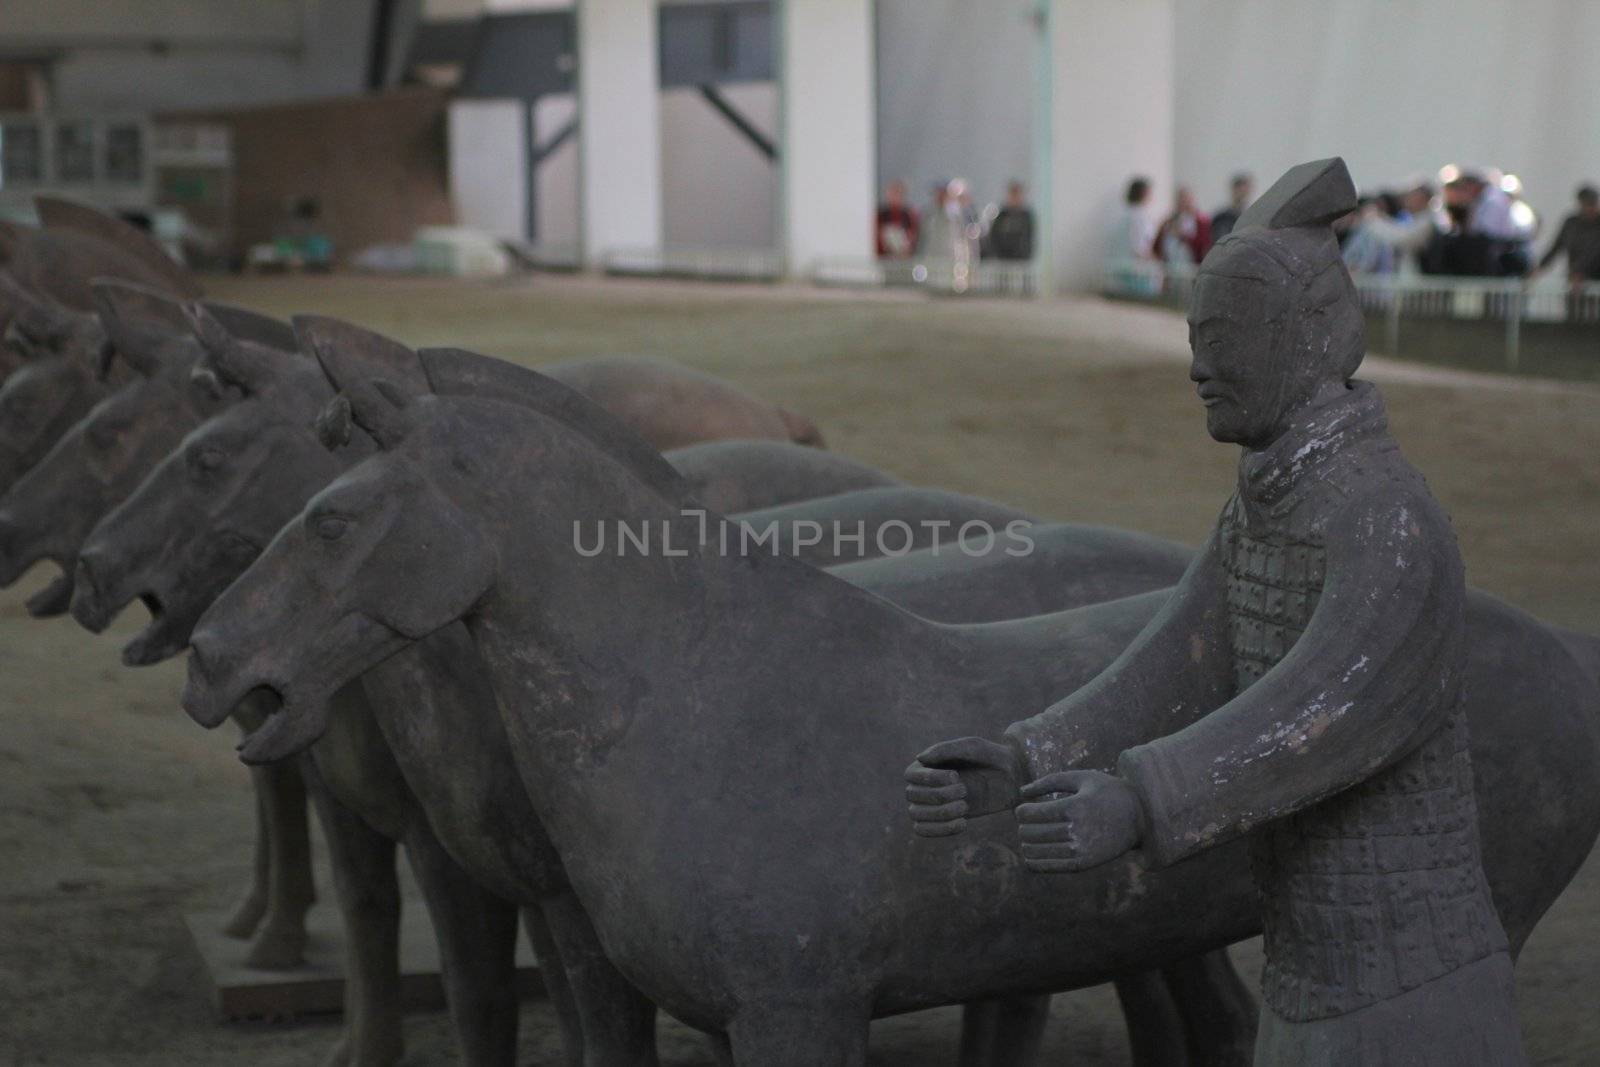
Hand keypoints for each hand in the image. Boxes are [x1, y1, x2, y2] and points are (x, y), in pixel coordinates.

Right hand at [904, 736, 1024, 837]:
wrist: (1010, 777)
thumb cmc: (989, 757)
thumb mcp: (971, 747)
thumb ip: (945, 749)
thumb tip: (919, 758)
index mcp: (926, 764)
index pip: (911, 775)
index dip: (929, 779)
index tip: (956, 776)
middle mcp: (922, 784)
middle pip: (912, 795)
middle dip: (938, 795)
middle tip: (964, 791)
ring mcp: (929, 804)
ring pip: (916, 815)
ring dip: (940, 813)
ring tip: (964, 807)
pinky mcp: (940, 821)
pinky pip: (923, 830)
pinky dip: (940, 829)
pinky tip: (963, 823)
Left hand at [1015, 770, 1142, 872]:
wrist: (1140, 817)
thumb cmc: (1107, 791)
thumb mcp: (1081, 778)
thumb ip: (1048, 781)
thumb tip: (1021, 791)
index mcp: (1074, 807)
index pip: (1030, 814)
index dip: (1021, 811)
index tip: (1024, 808)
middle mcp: (1076, 831)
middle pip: (1029, 833)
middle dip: (1023, 826)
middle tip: (1028, 821)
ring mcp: (1080, 851)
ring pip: (1034, 851)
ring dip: (1026, 843)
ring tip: (1030, 835)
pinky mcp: (1083, 865)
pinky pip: (1047, 867)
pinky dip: (1034, 861)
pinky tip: (1032, 852)